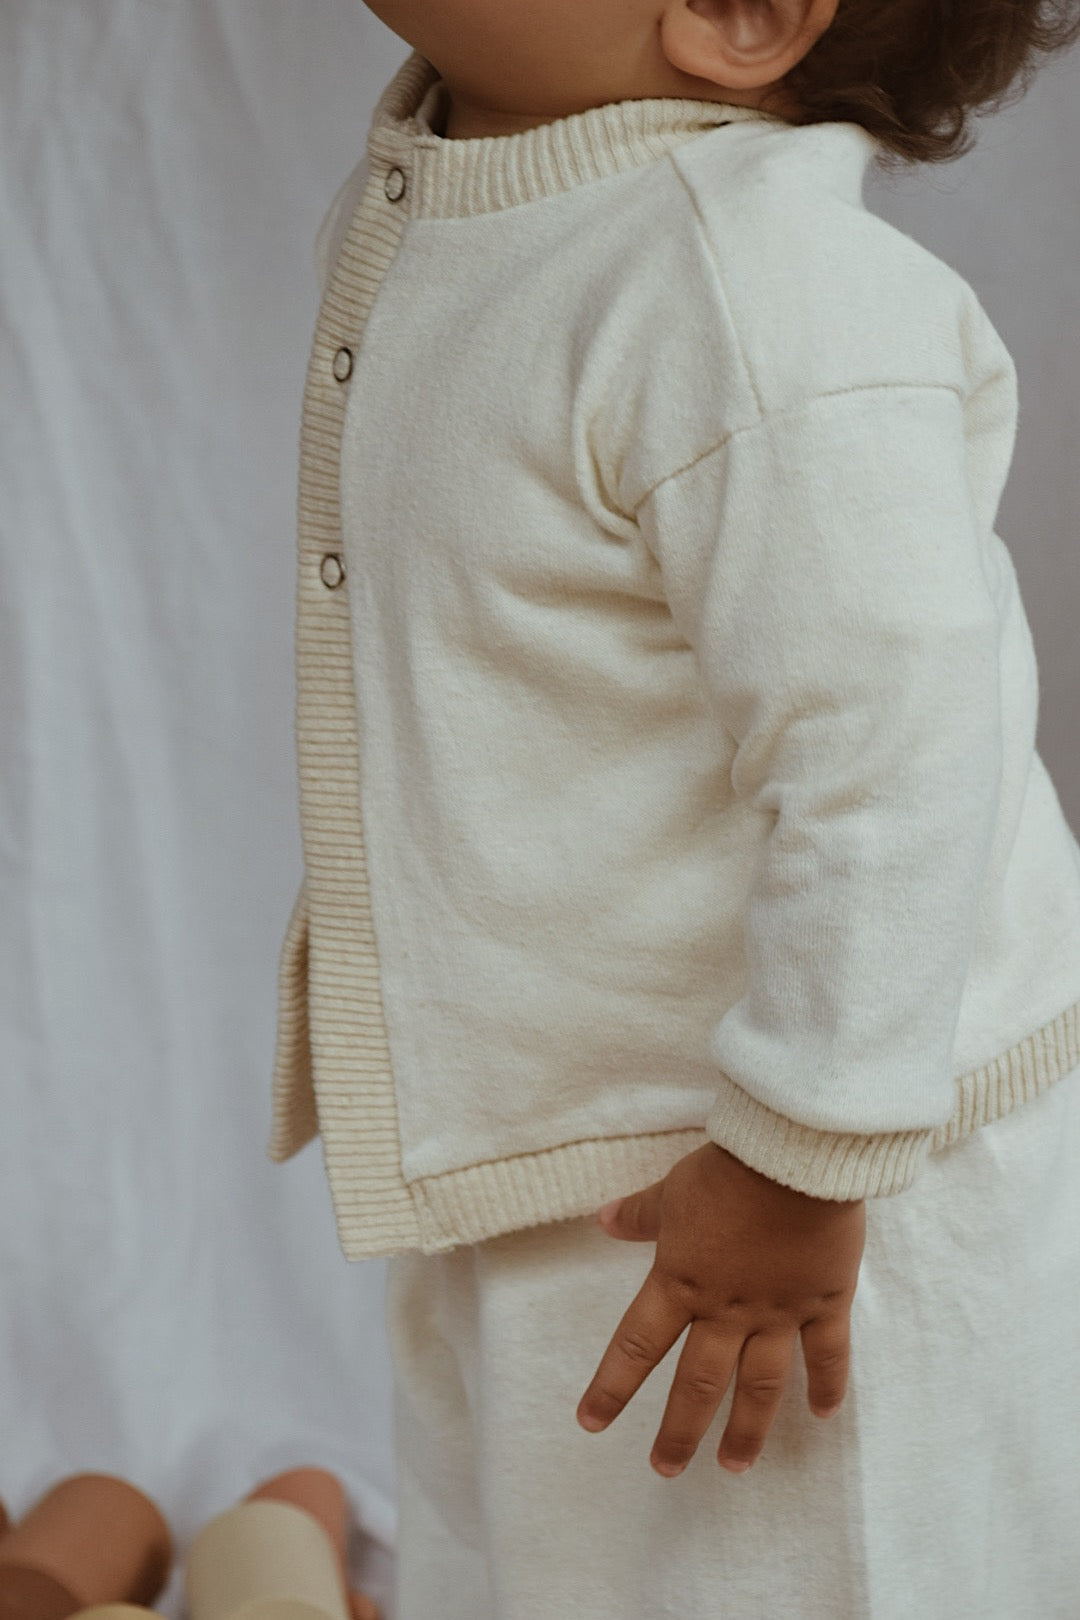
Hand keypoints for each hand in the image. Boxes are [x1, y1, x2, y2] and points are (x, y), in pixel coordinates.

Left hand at [576, 1141, 865, 1474]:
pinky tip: (822, 1416)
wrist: (793, 1157)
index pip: (637, 1346)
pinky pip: (827, 1354)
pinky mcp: (824, 1301)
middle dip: (679, 1431)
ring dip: (747, 1431)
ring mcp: (778, 1312)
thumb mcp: (673, 1190)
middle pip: (698, 1384)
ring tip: (734, 1466)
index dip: (612, 1387)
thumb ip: (641, 1214)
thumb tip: (602, 1220)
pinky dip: (828, 1386)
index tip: (591, 1423)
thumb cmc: (728, 1169)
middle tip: (665, 1469)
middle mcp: (726, 1310)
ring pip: (760, 1386)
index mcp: (681, 1283)